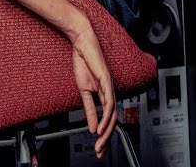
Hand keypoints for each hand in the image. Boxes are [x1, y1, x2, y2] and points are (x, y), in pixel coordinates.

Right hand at [70, 27, 115, 157]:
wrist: (82, 44)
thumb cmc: (84, 63)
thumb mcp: (84, 91)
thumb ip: (90, 109)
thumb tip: (93, 126)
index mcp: (106, 94)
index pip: (108, 119)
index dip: (104, 135)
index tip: (98, 148)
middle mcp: (111, 92)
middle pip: (113, 120)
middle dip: (106, 138)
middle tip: (100, 151)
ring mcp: (110, 87)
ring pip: (113, 114)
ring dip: (107, 131)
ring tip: (100, 142)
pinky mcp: (107, 80)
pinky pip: (109, 102)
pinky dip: (106, 116)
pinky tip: (102, 126)